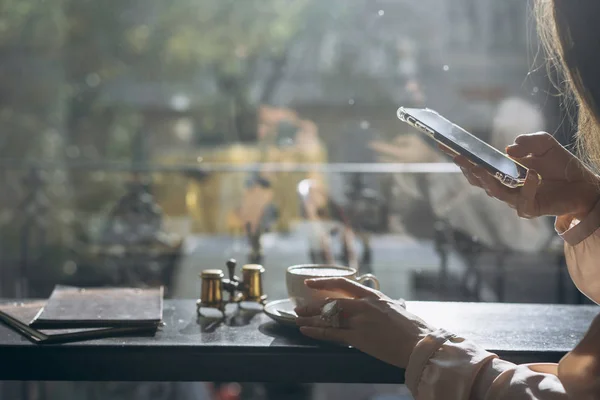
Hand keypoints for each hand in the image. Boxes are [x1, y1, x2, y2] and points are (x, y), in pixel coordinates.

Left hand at [295, 278, 434, 367]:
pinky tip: (305, 329)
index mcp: (373, 296)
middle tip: (299, 307)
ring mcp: (360, 321)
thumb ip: (382, 306)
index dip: (324, 282)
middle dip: (313, 304)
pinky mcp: (359, 338)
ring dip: (310, 317)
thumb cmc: (413, 329)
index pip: (343, 283)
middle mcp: (364, 305)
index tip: (310, 283)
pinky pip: (332, 333)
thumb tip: (380, 306)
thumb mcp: (396, 309)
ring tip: (298, 318)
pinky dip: (316, 331)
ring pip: (328, 316)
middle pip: (331, 301)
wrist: (421, 344)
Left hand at [369, 134, 441, 162]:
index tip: (369, 144)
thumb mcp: (414, 139)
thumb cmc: (425, 150)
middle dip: (380, 156)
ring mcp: (402, 168)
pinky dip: (392, 164)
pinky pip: (396, 167)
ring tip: (379, 159)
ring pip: (390, 164)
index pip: (386, 149)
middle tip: (374, 154)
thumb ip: (403, 139)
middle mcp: (398, 162)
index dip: (378, 146)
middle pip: (386, 159)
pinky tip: (390, 163)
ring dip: (385, 161)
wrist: (435, 165)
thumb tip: (395, 142)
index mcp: (400, 153)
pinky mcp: (406, 171)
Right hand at [448, 133, 599, 218]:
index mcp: (503, 170)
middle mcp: (505, 186)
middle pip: (478, 180)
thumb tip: (509, 149)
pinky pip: (522, 200)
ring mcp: (515, 199)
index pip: (477, 164)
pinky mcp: (529, 208)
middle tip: (458, 156)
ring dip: (486, 179)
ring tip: (480, 167)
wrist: (584, 185)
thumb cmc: (561, 165)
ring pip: (494, 191)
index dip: (461, 156)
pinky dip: (527, 187)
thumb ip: (529, 140)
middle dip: (467, 168)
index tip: (445, 145)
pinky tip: (532, 175)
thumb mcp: (545, 143)